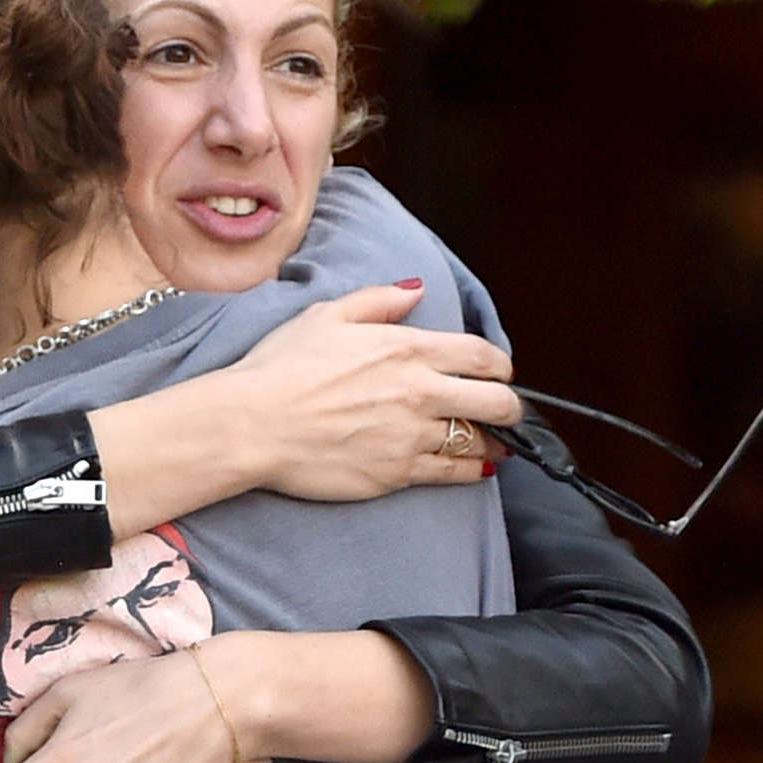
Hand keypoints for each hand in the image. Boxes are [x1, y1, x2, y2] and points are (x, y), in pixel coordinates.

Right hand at [234, 282, 516, 501]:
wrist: (253, 424)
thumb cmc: (280, 369)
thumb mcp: (327, 316)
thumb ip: (379, 301)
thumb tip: (415, 289)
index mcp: (407, 348)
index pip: (481, 355)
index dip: (500, 366)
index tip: (499, 373)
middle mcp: (419, 392)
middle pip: (496, 402)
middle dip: (509, 407)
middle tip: (505, 411)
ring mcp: (410, 436)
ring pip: (477, 441)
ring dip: (491, 442)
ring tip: (493, 443)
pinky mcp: (395, 473)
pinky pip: (451, 474)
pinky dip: (470, 471)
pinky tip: (475, 469)